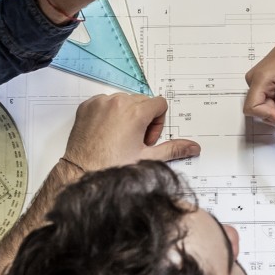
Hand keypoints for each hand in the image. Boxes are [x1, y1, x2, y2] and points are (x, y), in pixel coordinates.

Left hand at [61, 93, 200, 171]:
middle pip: (142, 101)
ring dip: (126, 115)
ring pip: (124, 100)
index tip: (147, 137)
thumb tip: (193, 147)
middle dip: (143, 119)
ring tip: (120, 138)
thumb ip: (173, 149)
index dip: (158, 122)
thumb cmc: (111, 168)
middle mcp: (117, 102)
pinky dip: (109, 113)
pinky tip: (107, 133)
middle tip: (134, 141)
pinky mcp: (87, 106)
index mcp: (134, 112)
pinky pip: (105, 102)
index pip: (159, 103)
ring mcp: (100, 103)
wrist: (81, 173)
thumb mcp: (147, 158)